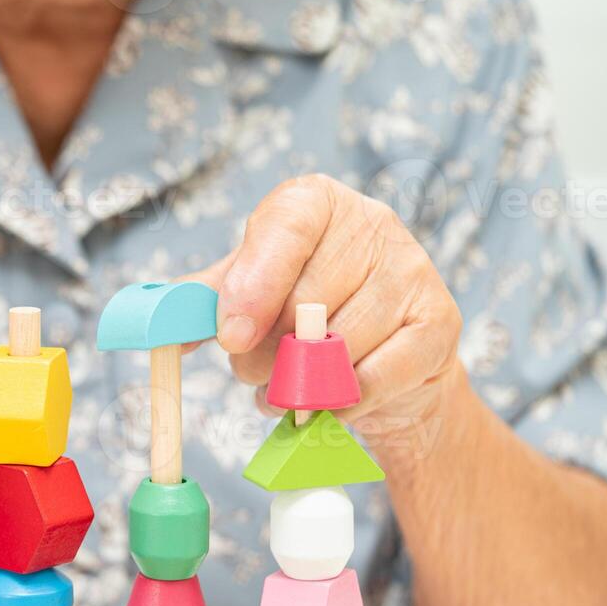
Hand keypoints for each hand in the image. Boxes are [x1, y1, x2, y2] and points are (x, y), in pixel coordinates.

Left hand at [209, 174, 463, 433]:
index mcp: (316, 203)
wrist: (387, 363)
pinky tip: (328, 401)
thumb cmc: (307, 317)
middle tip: (256, 370)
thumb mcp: (252, 295)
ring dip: (299, 384)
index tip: (229, 336)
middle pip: (305, 300)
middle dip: (266, 354)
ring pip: (337, 345)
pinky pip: (371, 378)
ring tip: (292, 385)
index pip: (286, 225)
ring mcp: (413, 270)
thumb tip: (166, 326)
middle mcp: (372, 223)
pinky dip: (338, 402)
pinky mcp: (440, 322)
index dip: (254, 283)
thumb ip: (209, 302)